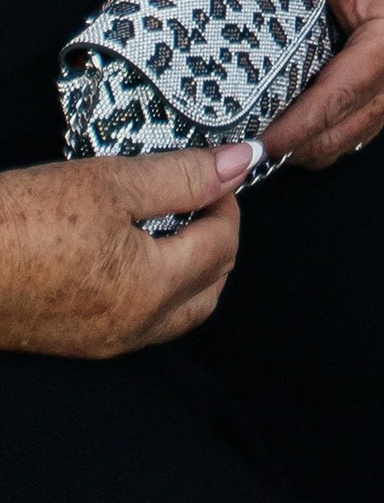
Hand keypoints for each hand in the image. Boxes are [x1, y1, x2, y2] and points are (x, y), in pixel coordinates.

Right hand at [0, 146, 251, 356]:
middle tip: (199, 191)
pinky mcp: (78, 341)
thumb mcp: (111, 182)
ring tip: (171, 217)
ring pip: (180, 311)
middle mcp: (133, 328)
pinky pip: (144, 321)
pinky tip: (136, 248)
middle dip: (218, 236)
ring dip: (193, 266)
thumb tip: (241, 160)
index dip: (225, 198)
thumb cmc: (22, 222)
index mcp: (150, 290)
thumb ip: (183, 175)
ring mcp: (104, 341)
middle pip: (211, 287)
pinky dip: (160, 287)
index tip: (211, 167)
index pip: (223, 245)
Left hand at [265, 0, 383, 168]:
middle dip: (302, 147)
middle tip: (250, 155)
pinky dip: (326, 135)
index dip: (301, 124)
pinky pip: (357, 123)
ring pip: (353, 134)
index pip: (342, 94)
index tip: (262, 142)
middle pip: (348, 127)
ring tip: (265, 151)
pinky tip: (292, 135)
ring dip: (313, 147)